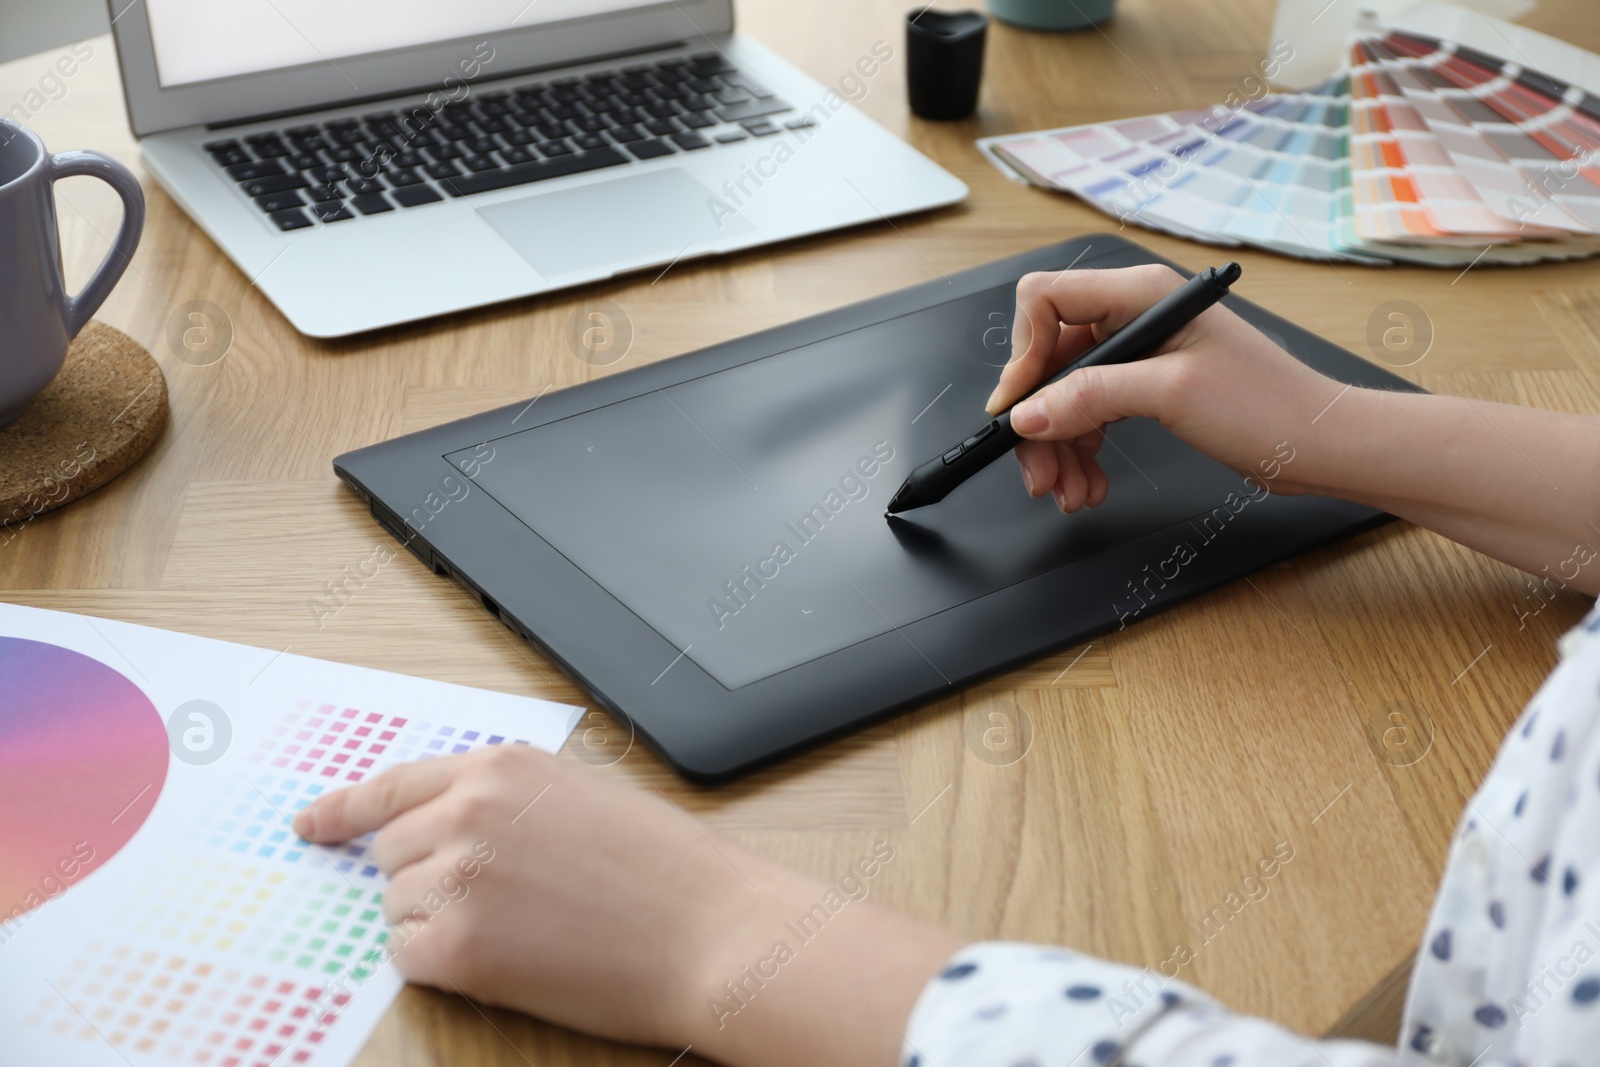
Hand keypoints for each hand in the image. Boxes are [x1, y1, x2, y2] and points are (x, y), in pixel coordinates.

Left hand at [293, 745, 961, 1065]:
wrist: (711, 930)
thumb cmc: (666, 870)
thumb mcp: (581, 796)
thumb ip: (505, 799)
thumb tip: (443, 827)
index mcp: (500, 767)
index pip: (391, 784)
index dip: (343, 809)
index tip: (311, 826)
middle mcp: (467, 812)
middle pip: (392, 853)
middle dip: (429, 877)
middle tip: (501, 899)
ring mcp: (457, 877)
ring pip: (399, 908)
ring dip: (443, 921)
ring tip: (526, 926)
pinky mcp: (457, 947)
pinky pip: (409, 957)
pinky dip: (445, 964)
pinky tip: (510, 956)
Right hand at [986, 264, 1343, 510]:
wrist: (1320, 444)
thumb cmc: (1270, 406)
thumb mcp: (1170, 395)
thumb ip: (1091, 397)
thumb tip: (1029, 413)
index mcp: (1141, 294)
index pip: (1046, 301)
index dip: (1022, 354)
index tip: (1018, 409)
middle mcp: (1135, 317)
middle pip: (1050, 360)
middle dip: (1039, 420)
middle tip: (1039, 473)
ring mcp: (1140, 354)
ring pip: (1066, 396)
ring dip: (1059, 447)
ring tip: (1068, 492)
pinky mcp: (1147, 388)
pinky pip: (1091, 414)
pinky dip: (1082, 451)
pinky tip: (1088, 484)